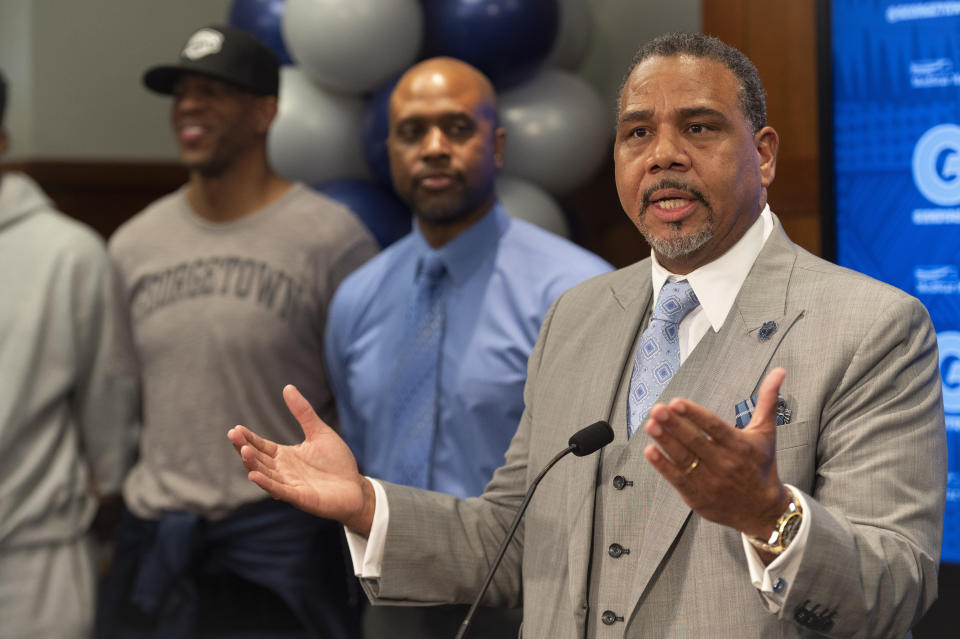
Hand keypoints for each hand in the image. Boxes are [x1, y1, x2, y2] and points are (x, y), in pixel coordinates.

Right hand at [227, 384, 375, 535]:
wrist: (355, 487)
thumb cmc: (336, 461)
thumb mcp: (319, 432)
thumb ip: (303, 412)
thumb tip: (287, 387)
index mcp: (285, 456)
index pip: (261, 446)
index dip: (248, 438)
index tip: (235, 429)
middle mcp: (283, 471)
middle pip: (258, 459)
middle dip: (245, 448)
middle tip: (233, 435)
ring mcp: (290, 485)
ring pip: (266, 475)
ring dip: (253, 463)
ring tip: (243, 450)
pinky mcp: (300, 497)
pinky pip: (280, 490)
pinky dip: (267, 484)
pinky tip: (254, 475)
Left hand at [642, 368, 790, 540]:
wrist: (763, 511)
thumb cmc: (761, 467)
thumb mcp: (766, 433)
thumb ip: (767, 401)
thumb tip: (778, 372)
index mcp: (740, 446)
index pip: (714, 428)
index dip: (695, 415)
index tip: (677, 403)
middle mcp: (725, 464)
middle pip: (695, 442)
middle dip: (674, 425)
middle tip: (657, 409)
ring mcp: (710, 481)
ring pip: (683, 459)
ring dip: (665, 441)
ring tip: (650, 425)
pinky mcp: (697, 496)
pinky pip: (677, 479)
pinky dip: (662, 466)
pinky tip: (650, 451)